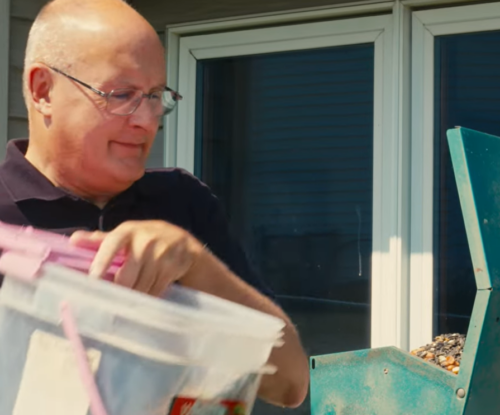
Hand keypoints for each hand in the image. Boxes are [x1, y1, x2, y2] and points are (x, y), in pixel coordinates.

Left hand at [70, 220, 203, 296]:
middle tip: (110, 300)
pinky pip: (154, 291)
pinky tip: (146, 294)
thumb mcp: (126, 234)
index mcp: (128, 230)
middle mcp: (145, 241)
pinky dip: (148, 297)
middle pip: (126, 276)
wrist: (183, 242)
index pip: (111, 245)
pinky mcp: (172, 268)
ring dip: (134, 296)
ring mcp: (161, 255)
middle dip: (118, 291)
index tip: (93, 280)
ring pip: (140, 287)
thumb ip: (100, 239)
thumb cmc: (146, 238)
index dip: (101, 262)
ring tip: (130, 297)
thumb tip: (72, 239)